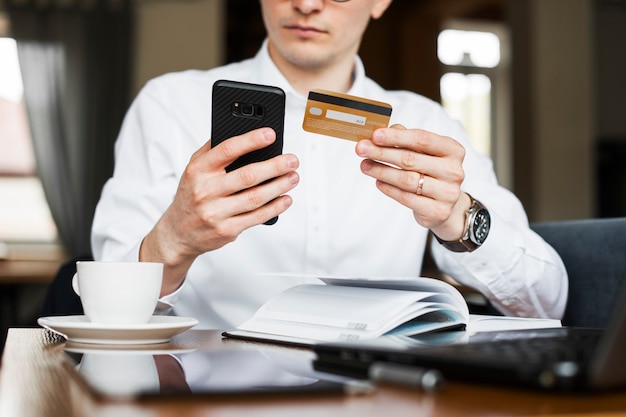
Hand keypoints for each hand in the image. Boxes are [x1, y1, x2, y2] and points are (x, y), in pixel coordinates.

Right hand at [141, 127, 299, 294]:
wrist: (177, 233)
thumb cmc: (191, 196)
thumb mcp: (193, 169)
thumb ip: (213, 151)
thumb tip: (242, 133)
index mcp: (198, 170)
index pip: (227, 150)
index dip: (251, 141)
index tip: (270, 135)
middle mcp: (206, 191)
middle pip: (247, 176)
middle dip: (274, 166)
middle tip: (292, 160)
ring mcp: (216, 212)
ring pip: (255, 197)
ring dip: (279, 186)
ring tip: (293, 177)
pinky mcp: (226, 230)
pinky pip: (256, 217)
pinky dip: (275, 207)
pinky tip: (285, 198)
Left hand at [355, 124, 470, 240]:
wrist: (446, 205)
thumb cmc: (431, 172)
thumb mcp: (424, 153)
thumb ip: (406, 140)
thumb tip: (383, 131)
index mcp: (453, 150)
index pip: (422, 139)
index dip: (396, 137)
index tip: (375, 135)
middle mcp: (454, 171)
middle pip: (410, 160)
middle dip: (381, 153)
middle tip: (361, 149)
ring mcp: (448, 193)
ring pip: (406, 180)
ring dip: (381, 171)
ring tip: (365, 165)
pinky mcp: (438, 211)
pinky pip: (406, 198)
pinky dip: (389, 189)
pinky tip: (378, 181)